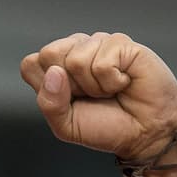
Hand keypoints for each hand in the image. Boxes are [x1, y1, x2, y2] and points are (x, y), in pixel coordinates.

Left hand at [19, 32, 176, 157]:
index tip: (71, 102)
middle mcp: (76, 50)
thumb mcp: (66, 126)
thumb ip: (49, 103)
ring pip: (75, 59)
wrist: (145, 133)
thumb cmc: (108, 126)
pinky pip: (102, 62)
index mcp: (57, 67)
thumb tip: (54, 72)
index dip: (48, 88)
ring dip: (95, 86)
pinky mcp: (121, 43)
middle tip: (92, 96)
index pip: (31, 64)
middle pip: (49, 54)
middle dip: (70, 86)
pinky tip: (124, 82)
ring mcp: (98, 43)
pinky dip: (112, 81)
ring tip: (111, 90)